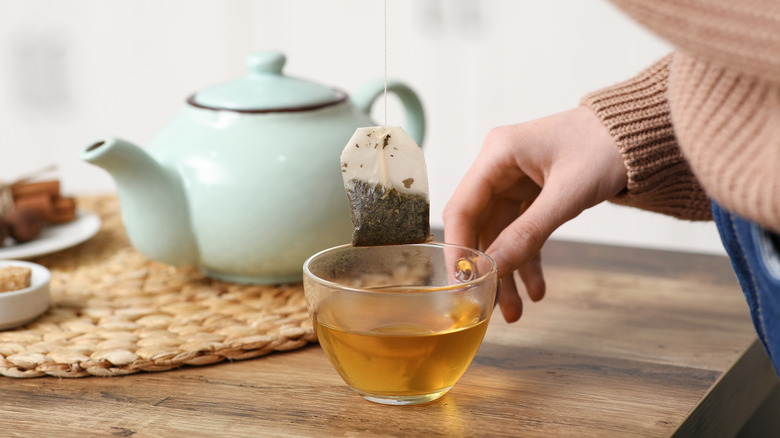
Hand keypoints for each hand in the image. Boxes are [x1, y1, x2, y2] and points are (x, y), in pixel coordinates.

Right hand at [443, 106, 626, 321]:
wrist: (643, 134)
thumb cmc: (607, 146)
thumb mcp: (567, 194)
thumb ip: (528, 233)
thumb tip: (493, 270)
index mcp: (497, 153)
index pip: (463, 208)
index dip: (459, 249)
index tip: (460, 285)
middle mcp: (499, 166)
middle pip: (480, 225)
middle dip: (487, 268)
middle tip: (489, 306)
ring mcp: (514, 180)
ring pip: (501, 234)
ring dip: (508, 271)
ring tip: (516, 310)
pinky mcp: (532, 192)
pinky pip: (522, 231)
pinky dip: (528, 258)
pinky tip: (536, 287)